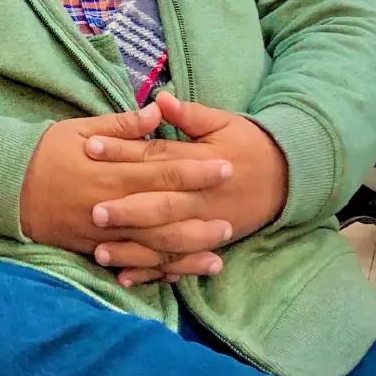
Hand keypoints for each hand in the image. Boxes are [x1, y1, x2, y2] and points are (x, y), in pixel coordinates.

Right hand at [19, 100, 235, 280]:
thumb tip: (157, 111)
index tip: (225, 168)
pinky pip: (131, 263)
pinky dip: (156, 271)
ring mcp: (104, 233)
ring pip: (153, 247)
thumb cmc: (45, 153)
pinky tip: (179, 275)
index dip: (197, 171)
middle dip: (200, 218)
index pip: (164, 171)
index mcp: (113, 171)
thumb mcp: (80, 129)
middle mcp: (113, 205)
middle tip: (231, 219)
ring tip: (217, 255)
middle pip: (165, 214)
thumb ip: (122, 124)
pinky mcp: (94, 250)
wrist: (6, 188)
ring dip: (186, 253)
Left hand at [83, 91, 288, 286]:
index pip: (155, 157)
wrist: (286, 178)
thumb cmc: (248, 145)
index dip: (122, 152)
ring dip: (132, 249)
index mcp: (199, 162)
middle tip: (93, 213)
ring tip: (99, 253)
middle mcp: (199, 198)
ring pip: (165, 241)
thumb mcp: (223, 122)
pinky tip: (125, 277)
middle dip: (126, 211)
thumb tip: (160, 98)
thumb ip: (191, 114)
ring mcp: (203, 225)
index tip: (89, 147)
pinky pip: (176, 262)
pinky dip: (151, 272)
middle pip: (159, 205)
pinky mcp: (207, 243)